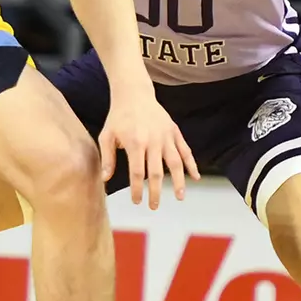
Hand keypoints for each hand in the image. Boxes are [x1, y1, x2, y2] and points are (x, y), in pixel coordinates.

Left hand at [97, 93, 198, 208]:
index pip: (137, 172)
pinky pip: (185, 150)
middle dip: (156, 192)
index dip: (137, 189)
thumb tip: (105, 179)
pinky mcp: (174, 131)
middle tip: (154, 206)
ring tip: (179, 197)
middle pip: (156, 172)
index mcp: (135, 143)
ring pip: (175, 163)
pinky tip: (195, 177)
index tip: (137, 201)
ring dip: (178, 182)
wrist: (134, 94)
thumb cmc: (118, 117)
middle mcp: (153, 140)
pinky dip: (191, 164)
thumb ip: (108, 158)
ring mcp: (166, 136)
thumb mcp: (107, 136)